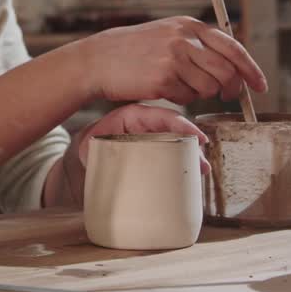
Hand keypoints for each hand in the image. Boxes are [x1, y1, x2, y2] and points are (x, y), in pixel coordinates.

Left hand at [58, 103, 209, 206]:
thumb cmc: (91, 143)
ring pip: (176, 144)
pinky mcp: (153, 151)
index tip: (198, 138)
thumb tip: (110, 164)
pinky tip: (190, 174)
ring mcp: (152, 137)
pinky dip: (181, 163)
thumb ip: (102, 149)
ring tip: (201, 171)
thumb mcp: (93, 144)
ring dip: (190, 156)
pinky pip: (171, 154)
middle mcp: (147, 125)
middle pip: (175, 131)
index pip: (164, 117)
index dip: (184, 126)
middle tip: (203, 164)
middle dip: (192, 147)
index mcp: (134, 116)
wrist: (87, 148)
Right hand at [77, 16, 267, 105]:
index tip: (260, 85)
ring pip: (210, 88)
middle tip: (228, 97)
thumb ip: (197, 44)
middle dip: (232, 89)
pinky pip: (187, 98)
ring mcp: (174, 58)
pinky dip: (181, 98)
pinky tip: (164, 89)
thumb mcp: (168, 34)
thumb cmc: (135, 51)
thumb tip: (232, 66)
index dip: (251, 68)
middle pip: (227, 71)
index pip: (233, 47)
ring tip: (182, 87)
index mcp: (189, 26)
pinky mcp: (163, 78)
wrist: (100, 59)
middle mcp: (184, 39)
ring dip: (202, 94)